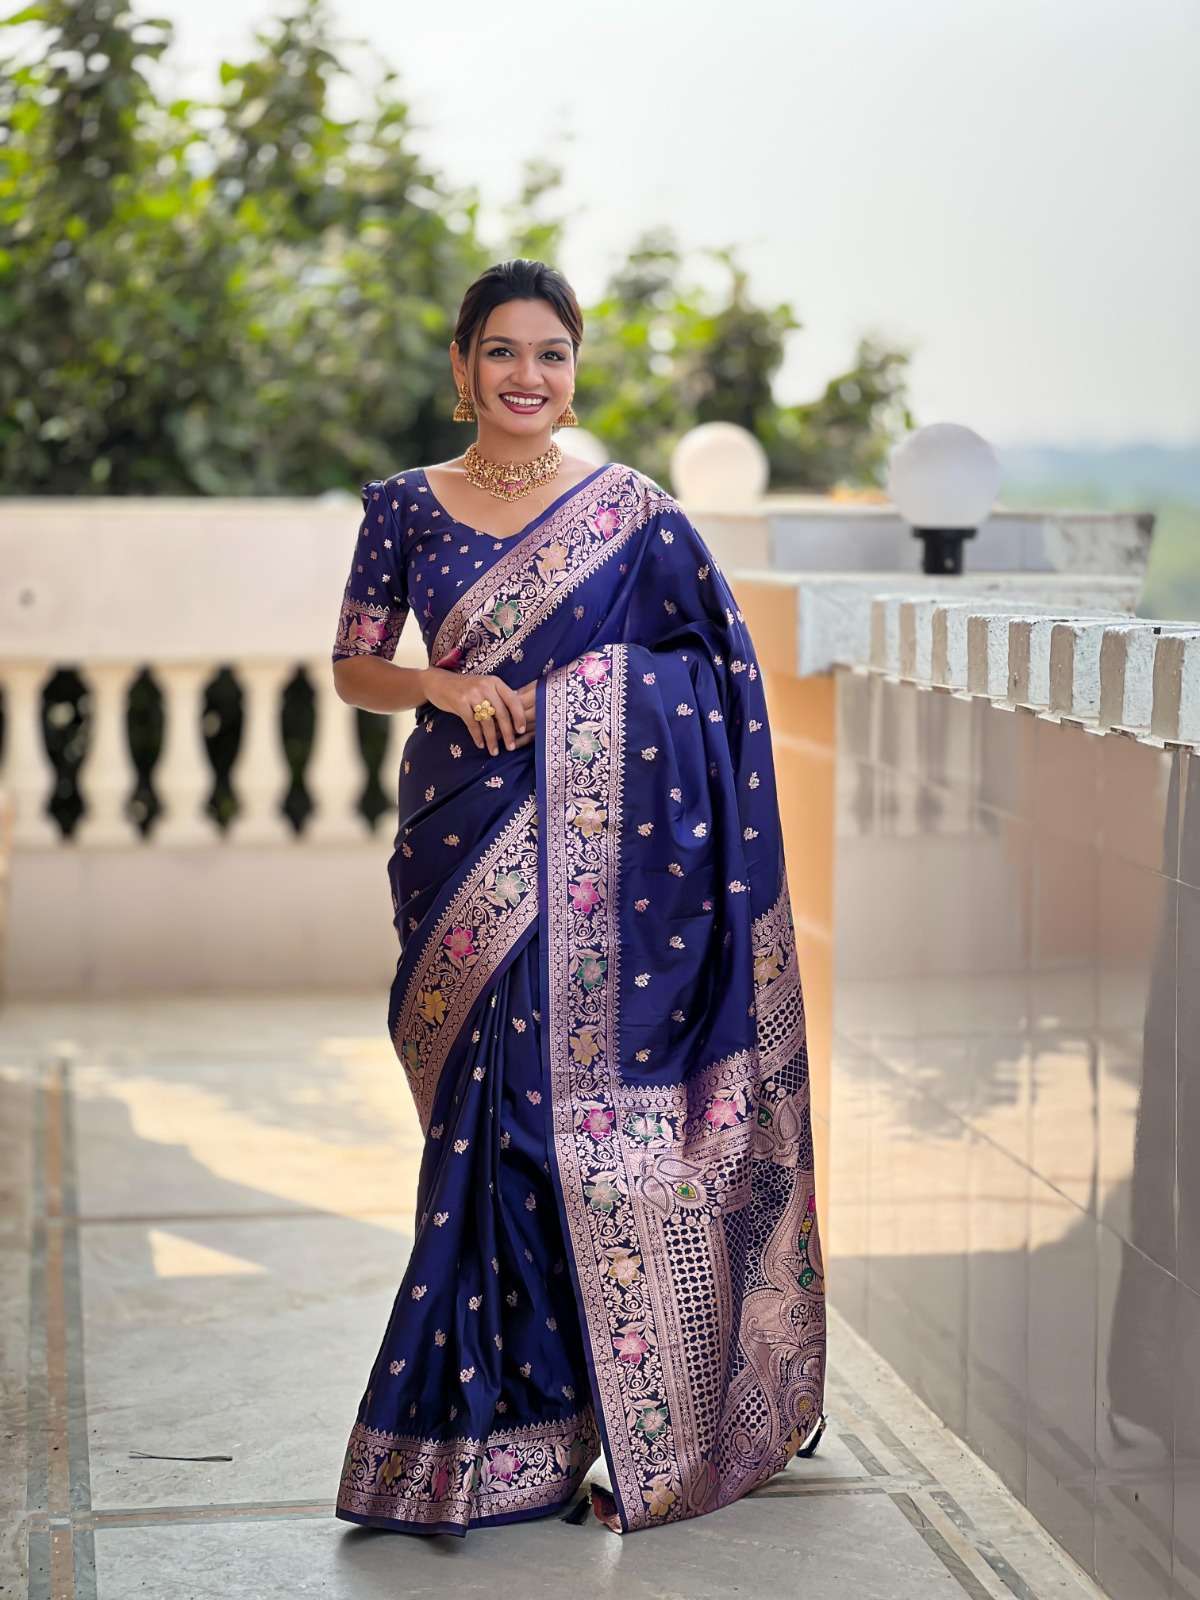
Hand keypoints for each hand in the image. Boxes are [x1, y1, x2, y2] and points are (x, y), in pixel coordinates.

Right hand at [422, 670, 536, 755]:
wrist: (438, 682)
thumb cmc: (465, 688)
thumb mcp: (484, 687)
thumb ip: (498, 698)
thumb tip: (517, 718)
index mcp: (495, 682)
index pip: (513, 700)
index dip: (519, 716)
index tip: (522, 731)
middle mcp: (485, 686)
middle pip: (501, 713)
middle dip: (507, 733)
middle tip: (511, 747)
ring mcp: (472, 693)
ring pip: (487, 721)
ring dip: (492, 739)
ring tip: (494, 751)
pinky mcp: (459, 702)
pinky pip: (472, 723)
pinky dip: (477, 736)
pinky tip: (480, 744)